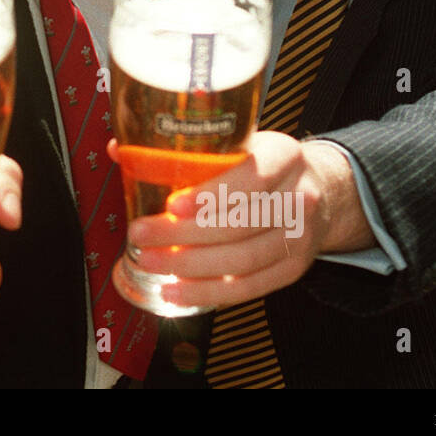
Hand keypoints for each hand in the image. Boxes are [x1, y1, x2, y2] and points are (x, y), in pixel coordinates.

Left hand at [122, 131, 371, 309]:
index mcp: (284, 155)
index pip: (250, 176)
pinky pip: (250, 286)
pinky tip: (177, 289)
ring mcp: (301, 236)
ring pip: (243, 259)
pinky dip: (210, 291)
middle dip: (184, 235)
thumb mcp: (238, 144)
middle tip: (142, 235)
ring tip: (151, 263)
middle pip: (239, 224)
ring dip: (191, 266)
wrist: (316, 190)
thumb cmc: (262, 165)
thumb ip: (183, 147)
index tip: (172, 204)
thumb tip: (120, 149)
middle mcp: (299, 196)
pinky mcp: (294, 268)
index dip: (210, 194)